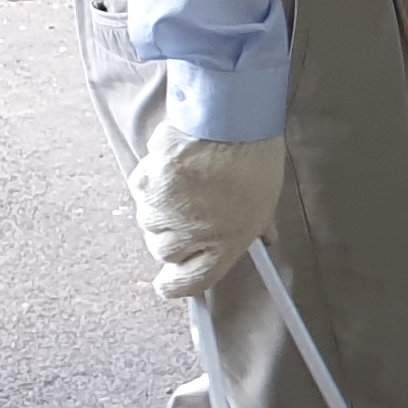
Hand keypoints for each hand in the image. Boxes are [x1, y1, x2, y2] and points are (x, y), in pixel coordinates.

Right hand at [130, 129, 284, 300]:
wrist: (230, 122)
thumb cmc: (253, 161)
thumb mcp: (265, 202)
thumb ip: (256, 227)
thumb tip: (264, 239)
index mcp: (224, 245)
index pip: (190, 282)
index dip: (175, 285)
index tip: (167, 283)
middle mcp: (188, 236)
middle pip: (163, 250)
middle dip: (173, 234)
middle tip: (192, 208)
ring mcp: (162, 212)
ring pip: (149, 221)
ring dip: (162, 207)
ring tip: (188, 181)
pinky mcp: (143, 186)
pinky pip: (142, 192)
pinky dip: (153, 182)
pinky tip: (175, 166)